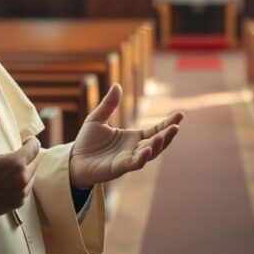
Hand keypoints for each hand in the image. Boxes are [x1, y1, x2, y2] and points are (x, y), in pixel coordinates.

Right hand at [0, 108, 40, 221]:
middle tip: (12, 154)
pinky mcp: (18, 202)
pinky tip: (8, 181)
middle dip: (27, 155)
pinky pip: (27, 188)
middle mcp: (23, 179)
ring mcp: (21, 192)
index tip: (22, 141)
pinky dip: (21, 182)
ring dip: (25, 169)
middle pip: (35, 160)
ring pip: (32, 174)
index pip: (35, 147)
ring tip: (8, 168)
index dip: (29, 141)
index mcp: (16, 163)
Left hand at [69, 84, 183, 188]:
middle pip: (157, 142)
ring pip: (150, 153)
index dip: (167, 123)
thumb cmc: (86, 142)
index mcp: (133, 137)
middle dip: (168, 135)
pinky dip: (142, 158)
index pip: (155, 130)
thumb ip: (108, 104)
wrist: (73, 160)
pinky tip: (148, 149)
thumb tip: (117, 85)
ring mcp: (128, 159)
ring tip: (166, 134)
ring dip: (159, 145)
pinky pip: (134, 163)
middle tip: (177, 126)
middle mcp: (134, 149)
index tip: (180, 114)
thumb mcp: (97, 118)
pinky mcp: (119, 168)